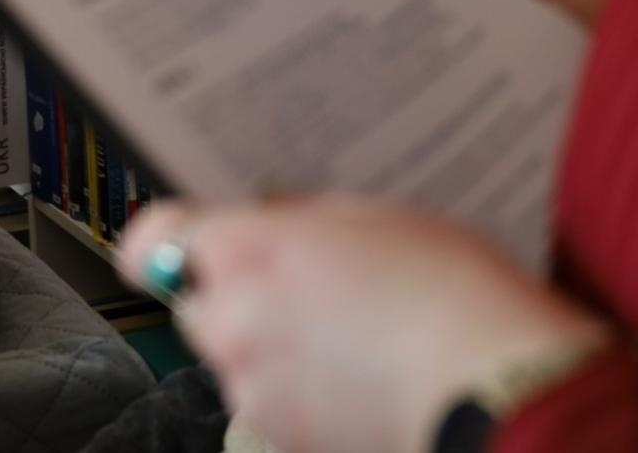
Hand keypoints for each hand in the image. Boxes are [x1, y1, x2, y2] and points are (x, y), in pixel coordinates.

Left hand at [120, 196, 609, 452]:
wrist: (496, 388)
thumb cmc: (448, 293)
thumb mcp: (368, 217)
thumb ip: (294, 221)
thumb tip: (265, 224)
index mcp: (242, 249)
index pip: (153, 238)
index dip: (165, 240)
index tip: (181, 243)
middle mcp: (231, 318)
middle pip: (198, 302)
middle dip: (236, 296)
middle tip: (301, 290)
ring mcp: (251, 384)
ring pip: (234, 355)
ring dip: (269, 345)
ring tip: (344, 337)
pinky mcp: (279, 433)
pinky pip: (269, 398)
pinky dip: (297, 388)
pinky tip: (354, 373)